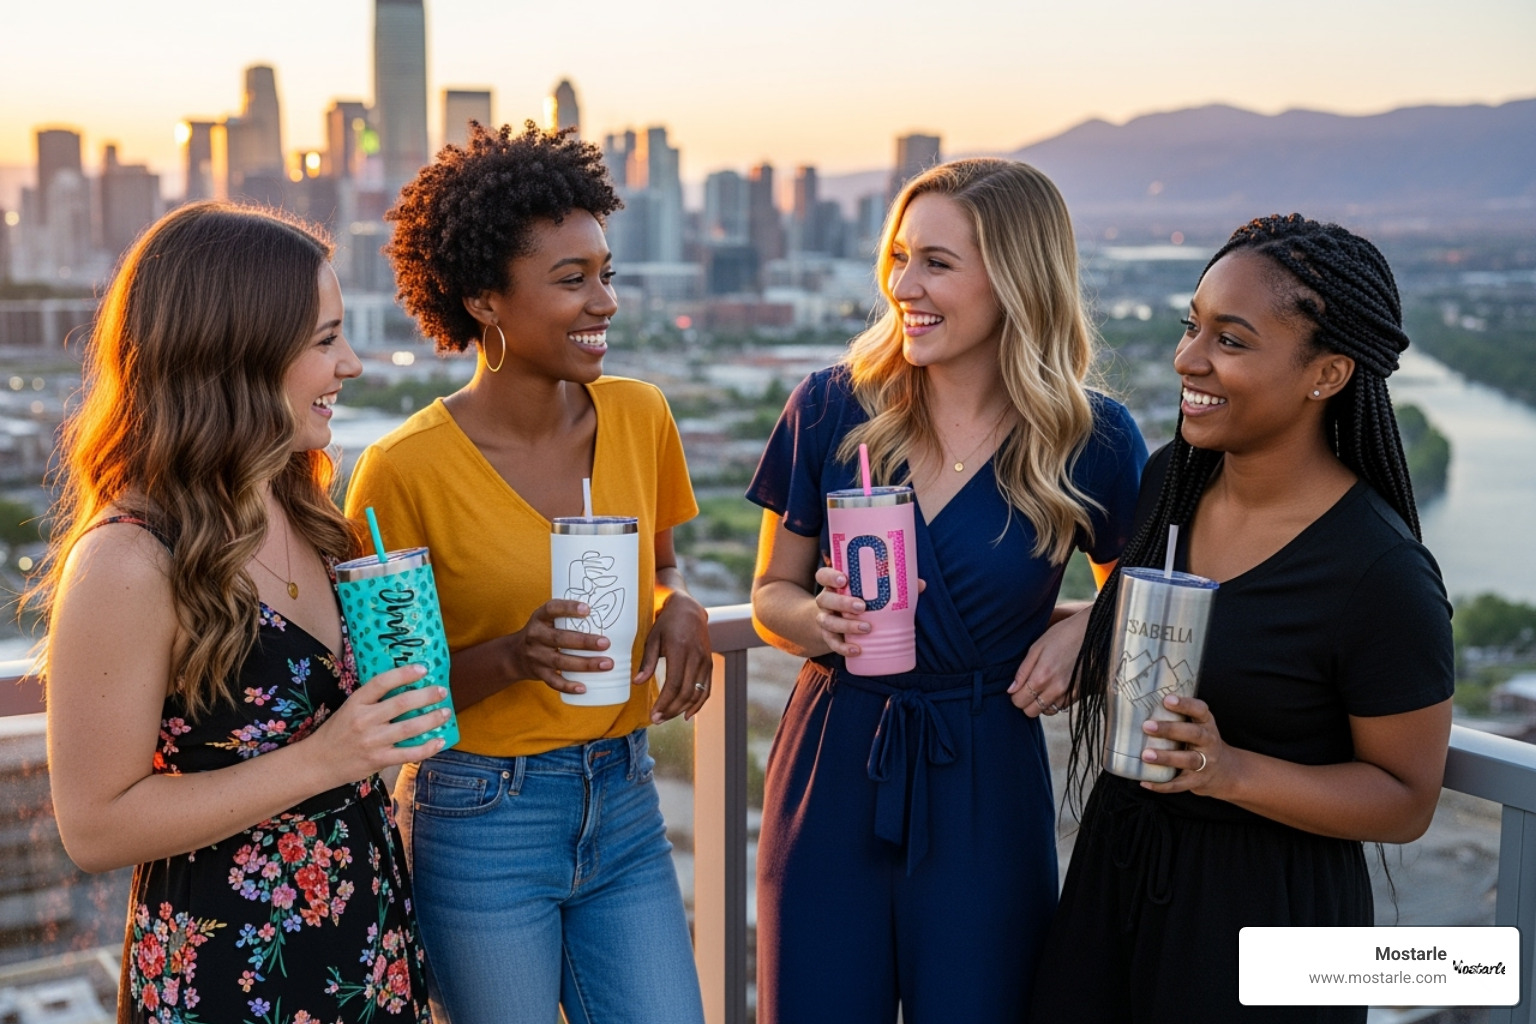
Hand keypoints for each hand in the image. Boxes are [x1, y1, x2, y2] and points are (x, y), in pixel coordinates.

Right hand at [311, 665, 451, 784]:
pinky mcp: (378, 760)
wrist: (317, 762)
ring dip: (432, 719)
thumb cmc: (337, 732)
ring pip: (409, 728)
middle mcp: (364, 720)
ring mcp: (372, 741)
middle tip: (442, 691)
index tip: (423, 669)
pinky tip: (440, 740)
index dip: (404, 674)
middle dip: (426, 696)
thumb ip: (373, 700)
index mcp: (356, 702)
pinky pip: (408, 753)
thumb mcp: (349, 708)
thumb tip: (406, 687)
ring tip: (446, 712)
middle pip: (401, 704)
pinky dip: (427, 747)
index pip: (381, 682)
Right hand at [507, 599, 611, 694]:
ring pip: (560, 661)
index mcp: (539, 618)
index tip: (587, 609)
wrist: (515, 655)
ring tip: (606, 664)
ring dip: (585, 664)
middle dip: (584, 642)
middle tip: (606, 643)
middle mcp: (535, 636)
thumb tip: (609, 613)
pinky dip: (568, 686)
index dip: (568, 608)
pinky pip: (553, 682)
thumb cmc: (543, 633)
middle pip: (560, 638)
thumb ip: (567, 616)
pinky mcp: (538, 673)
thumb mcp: (548, 620)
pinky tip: (584, 687)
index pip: (551, 609)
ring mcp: (536, 656)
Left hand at [638, 592, 712, 722]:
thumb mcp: (652, 638)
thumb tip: (637, 683)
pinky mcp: (709, 663)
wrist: (689, 609)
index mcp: (680, 649)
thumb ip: (647, 661)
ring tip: (668, 717)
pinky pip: (706, 688)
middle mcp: (696, 656)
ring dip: (683, 709)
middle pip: (686, 692)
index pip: (674, 684)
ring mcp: (705, 660)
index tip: (654, 714)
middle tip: (657, 719)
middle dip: (671, 709)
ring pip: (697, 693)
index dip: (664, 702)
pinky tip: (688, 714)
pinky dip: (699, 704)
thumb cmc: (667, 623)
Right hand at [811, 566, 926, 657]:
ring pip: (828, 621)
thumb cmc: (859, 600)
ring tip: (866, 628)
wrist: (836, 623)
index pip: (823, 575)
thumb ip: (894, 586)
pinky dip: (844, 647)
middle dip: (843, 603)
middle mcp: (826, 601)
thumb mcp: (870, 591)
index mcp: (834, 585)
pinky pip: (832, 643)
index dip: (830, 576)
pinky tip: (857, 650)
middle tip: (862, 606)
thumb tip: (921, 584)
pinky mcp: (828, 637)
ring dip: (846, 626)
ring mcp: (825, 619)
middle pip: (825, 599)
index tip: (845, 579)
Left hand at [1008, 607, 1089, 716]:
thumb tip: (1011, 690)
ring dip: (1040, 703)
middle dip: (1025, 702)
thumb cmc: (1061, 635)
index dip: (1015, 695)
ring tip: (1042, 687)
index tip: (1017, 687)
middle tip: (1027, 688)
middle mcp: (1055, 689)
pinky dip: (1054, 702)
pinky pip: (1061, 707)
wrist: (1090, 632)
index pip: (1019, 701)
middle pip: (1031, 711)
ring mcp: (1069, 693)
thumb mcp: (1036, 648)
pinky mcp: (1079, 694)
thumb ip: (1022, 671)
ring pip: (1046, 712)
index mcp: (1041, 676)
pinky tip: (1054, 687)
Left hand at [1138, 694, 1230, 795]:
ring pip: (1188, 760)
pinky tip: (1145, 782)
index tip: (1167, 699)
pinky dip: (1162, 785)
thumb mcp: (1196, 725)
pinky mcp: (1198, 781)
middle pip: (1194, 734)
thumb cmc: (1199, 742)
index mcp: (1206, 723)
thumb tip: (1137, 704)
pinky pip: (1180, 784)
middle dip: (1170, 730)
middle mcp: (1208, 741)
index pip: (1200, 710)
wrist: (1224, 771)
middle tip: (1147, 726)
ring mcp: (1205, 762)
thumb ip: (1177, 716)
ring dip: (1166, 757)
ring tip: (1145, 755)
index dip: (1185, 704)